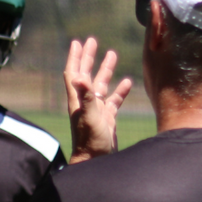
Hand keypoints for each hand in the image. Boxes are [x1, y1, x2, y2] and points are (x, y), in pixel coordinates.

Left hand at [64, 37, 131, 163]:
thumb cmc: (90, 140)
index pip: (74, 73)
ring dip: (105, 70)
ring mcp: (97, 109)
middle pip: (86, 74)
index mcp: (78, 99)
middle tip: (92, 41)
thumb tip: (80, 76)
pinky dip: (120, 90)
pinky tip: (128, 82)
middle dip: (88, 57)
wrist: (96, 160)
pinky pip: (115, 100)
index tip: (77, 42)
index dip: (75, 57)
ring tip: (112, 53)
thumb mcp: (89, 116)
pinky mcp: (107, 117)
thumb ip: (86, 96)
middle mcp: (86, 102)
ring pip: (101, 85)